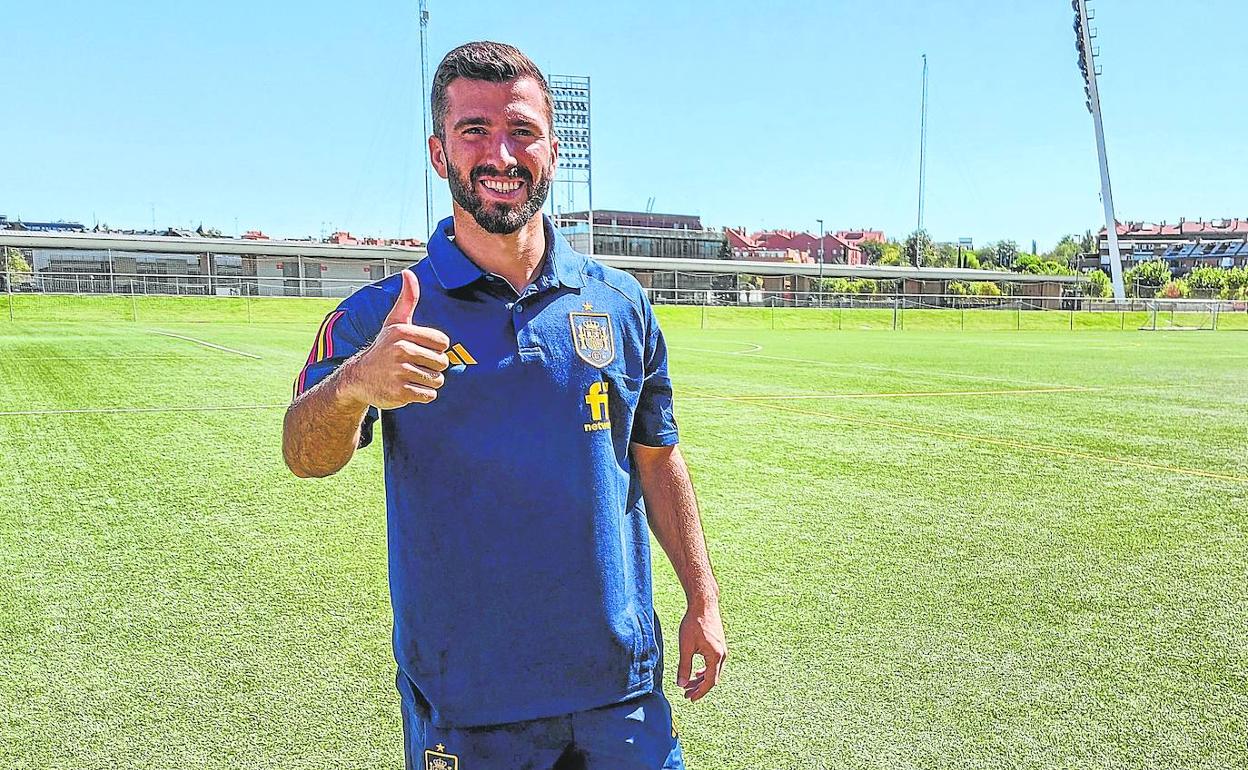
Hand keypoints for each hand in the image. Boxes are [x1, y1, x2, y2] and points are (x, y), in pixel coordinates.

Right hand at [341, 269, 449, 409]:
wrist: (358, 378)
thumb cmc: (383, 348)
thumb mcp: (394, 322)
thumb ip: (407, 299)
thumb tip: (409, 273)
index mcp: (403, 332)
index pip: (443, 343)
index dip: (435, 349)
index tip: (420, 350)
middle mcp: (401, 350)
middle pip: (442, 363)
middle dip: (432, 367)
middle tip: (413, 366)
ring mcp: (399, 372)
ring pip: (436, 380)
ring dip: (427, 382)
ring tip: (410, 377)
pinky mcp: (399, 392)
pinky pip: (428, 395)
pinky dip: (422, 395)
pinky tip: (407, 388)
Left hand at [676, 600, 726, 701]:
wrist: (704, 604)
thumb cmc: (693, 623)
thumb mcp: (685, 646)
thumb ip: (684, 666)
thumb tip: (681, 684)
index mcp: (715, 657)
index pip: (709, 682)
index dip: (699, 692)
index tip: (690, 699)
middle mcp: (722, 655)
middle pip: (712, 678)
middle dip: (699, 688)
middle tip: (686, 695)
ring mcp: (722, 650)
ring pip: (713, 671)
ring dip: (701, 679)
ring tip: (689, 685)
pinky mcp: (719, 645)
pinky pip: (714, 664)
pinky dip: (705, 671)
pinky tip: (697, 672)